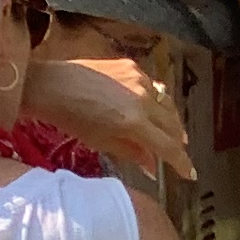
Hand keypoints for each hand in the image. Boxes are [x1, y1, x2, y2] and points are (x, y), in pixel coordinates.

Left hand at [29, 56, 193, 178]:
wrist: (50, 85)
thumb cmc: (71, 119)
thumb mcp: (102, 142)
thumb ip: (133, 153)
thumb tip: (154, 167)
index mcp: (134, 122)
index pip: (168, 146)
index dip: (181, 162)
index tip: (189, 174)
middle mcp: (143, 98)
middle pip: (173, 124)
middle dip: (178, 142)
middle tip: (178, 153)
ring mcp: (139, 78)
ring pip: (167, 104)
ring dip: (171, 121)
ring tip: (170, 133)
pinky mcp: (132, 66)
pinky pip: (153, 87)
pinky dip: (155, 101)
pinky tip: (150, 109)